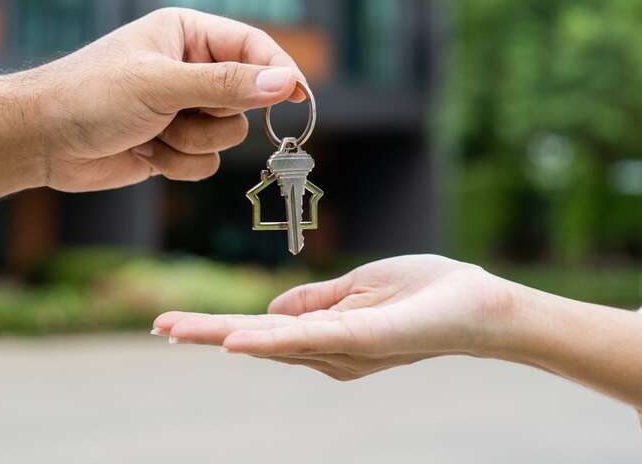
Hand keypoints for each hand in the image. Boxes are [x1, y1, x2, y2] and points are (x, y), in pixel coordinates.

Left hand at [24, 8, 304, 191]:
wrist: (40, 141)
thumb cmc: (90, 95)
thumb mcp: (162, 84)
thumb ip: (226, 85)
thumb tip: (284, 83)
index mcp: (188, 34)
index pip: (253, 47)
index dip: (278, 72)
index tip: (298, 97)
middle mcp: (191, 68)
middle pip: (246, 99)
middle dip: (213, 115)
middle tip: (177, 113)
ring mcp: (183, 108)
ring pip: (228, 137)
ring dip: (190, 143)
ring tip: (150, 133)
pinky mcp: (174, 144)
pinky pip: (207, 163)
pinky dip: (178, 165)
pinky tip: (143, 152)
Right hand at [154, 255, 523, 380]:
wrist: (482, 304)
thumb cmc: (427, 293)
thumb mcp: (360, 288)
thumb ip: (316, 303)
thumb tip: (269, 312)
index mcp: (328, 335)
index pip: (263, 330)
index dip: (220, 327)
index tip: (174, 324)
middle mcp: (331, 352)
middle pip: (258, 341)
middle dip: (206, 334)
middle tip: (159, 326)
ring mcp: (345, 350)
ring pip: (274, 342)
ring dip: (222, 335)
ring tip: (175, 329)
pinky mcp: (365, 341)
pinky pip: (312, 340)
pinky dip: (272, 340)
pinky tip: (238, 338)